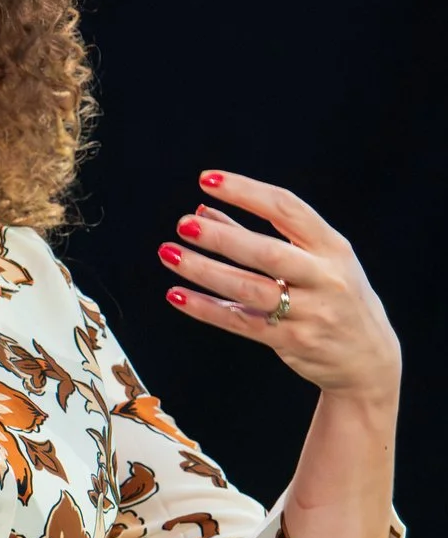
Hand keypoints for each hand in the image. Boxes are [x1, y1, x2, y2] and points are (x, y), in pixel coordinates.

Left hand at [159, 171, 401, 400]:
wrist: (368, 357)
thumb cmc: (334, 297)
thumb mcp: (314, 261)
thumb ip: (260, 235)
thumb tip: (204, 211)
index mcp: (332, 247)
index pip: (287, 209)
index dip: (247, 192)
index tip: (208, 180)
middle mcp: (325, 276)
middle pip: (268, 252)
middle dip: (223, 237)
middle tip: (183, 224)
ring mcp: (311, 311)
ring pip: (249, 288)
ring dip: (204, 270)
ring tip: (168, 254)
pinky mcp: (293, 340)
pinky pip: (241, 322)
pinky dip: (206, 308)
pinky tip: (177, 295)